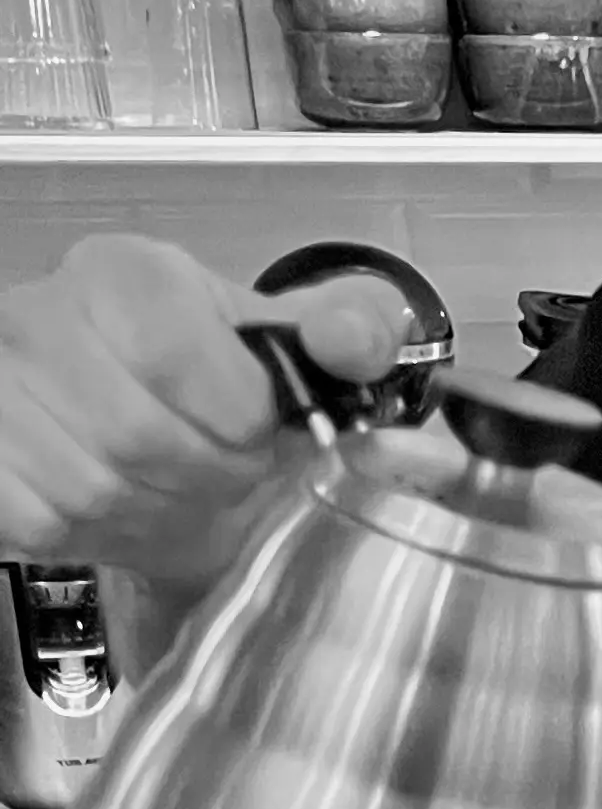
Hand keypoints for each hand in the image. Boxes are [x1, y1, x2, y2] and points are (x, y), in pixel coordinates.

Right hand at [0, 237, 411, 604]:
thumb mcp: (281, 344)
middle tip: (227, 472)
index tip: (257, 430)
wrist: (128, 424)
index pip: (172, 351)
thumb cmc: (204, 383)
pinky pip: (40, 521)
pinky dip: (96, 533)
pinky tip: (121, 505)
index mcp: (124, 275)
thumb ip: (344, 330)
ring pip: (90, 488)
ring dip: (156, 511)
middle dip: (206, 475)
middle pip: (136, 433)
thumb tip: (354, 339)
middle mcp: (41, 317)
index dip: (233, 416)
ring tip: (176, 489)